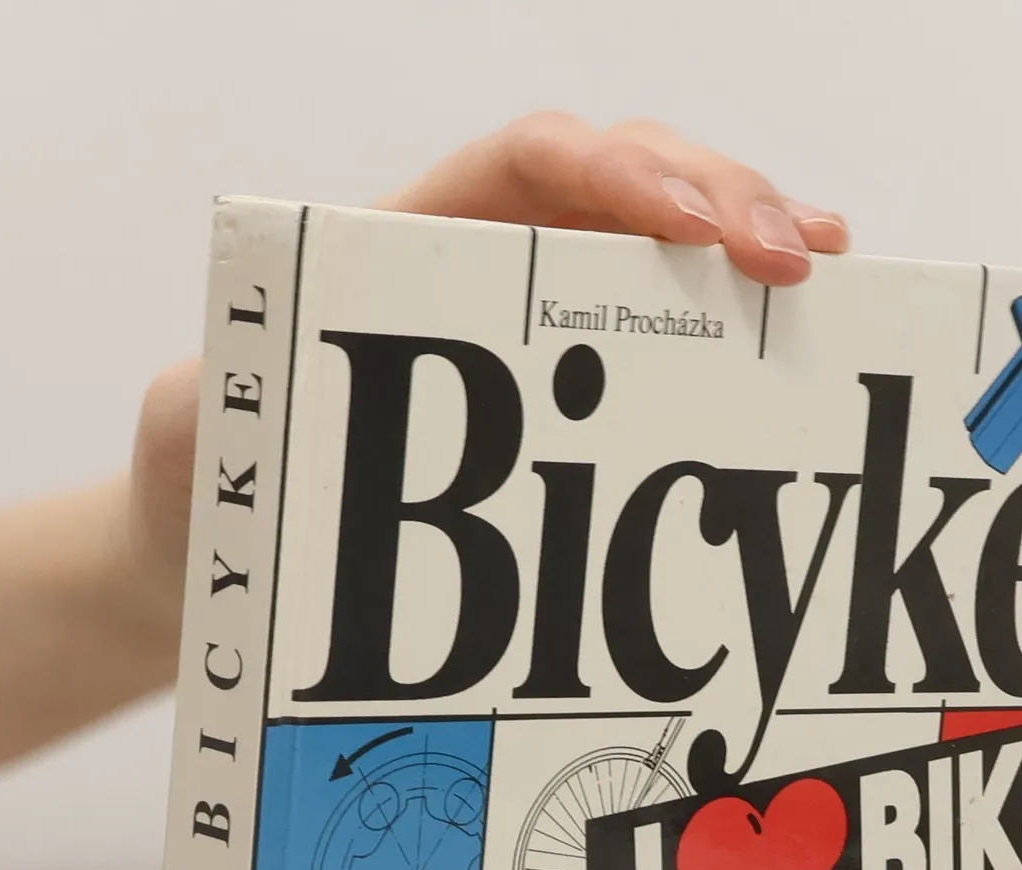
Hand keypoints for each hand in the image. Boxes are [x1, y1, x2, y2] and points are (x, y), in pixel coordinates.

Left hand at [126, 114, 848, 656]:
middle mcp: (482, 267)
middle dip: (719, 196)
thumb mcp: (196, 430)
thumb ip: (218, 393)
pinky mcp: (563, 389)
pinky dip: (727, 317)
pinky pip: (658, 328)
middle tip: (798, 253)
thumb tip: (255, 380)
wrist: (219, 554)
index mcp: (404, 244)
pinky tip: (791, 323)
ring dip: (747, 237)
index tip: (697, 224)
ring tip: (824, 257)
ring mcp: (531, 325)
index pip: (533, 163)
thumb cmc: (210, 487)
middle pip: (623, 178)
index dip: (624, 170)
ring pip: (658, 242)